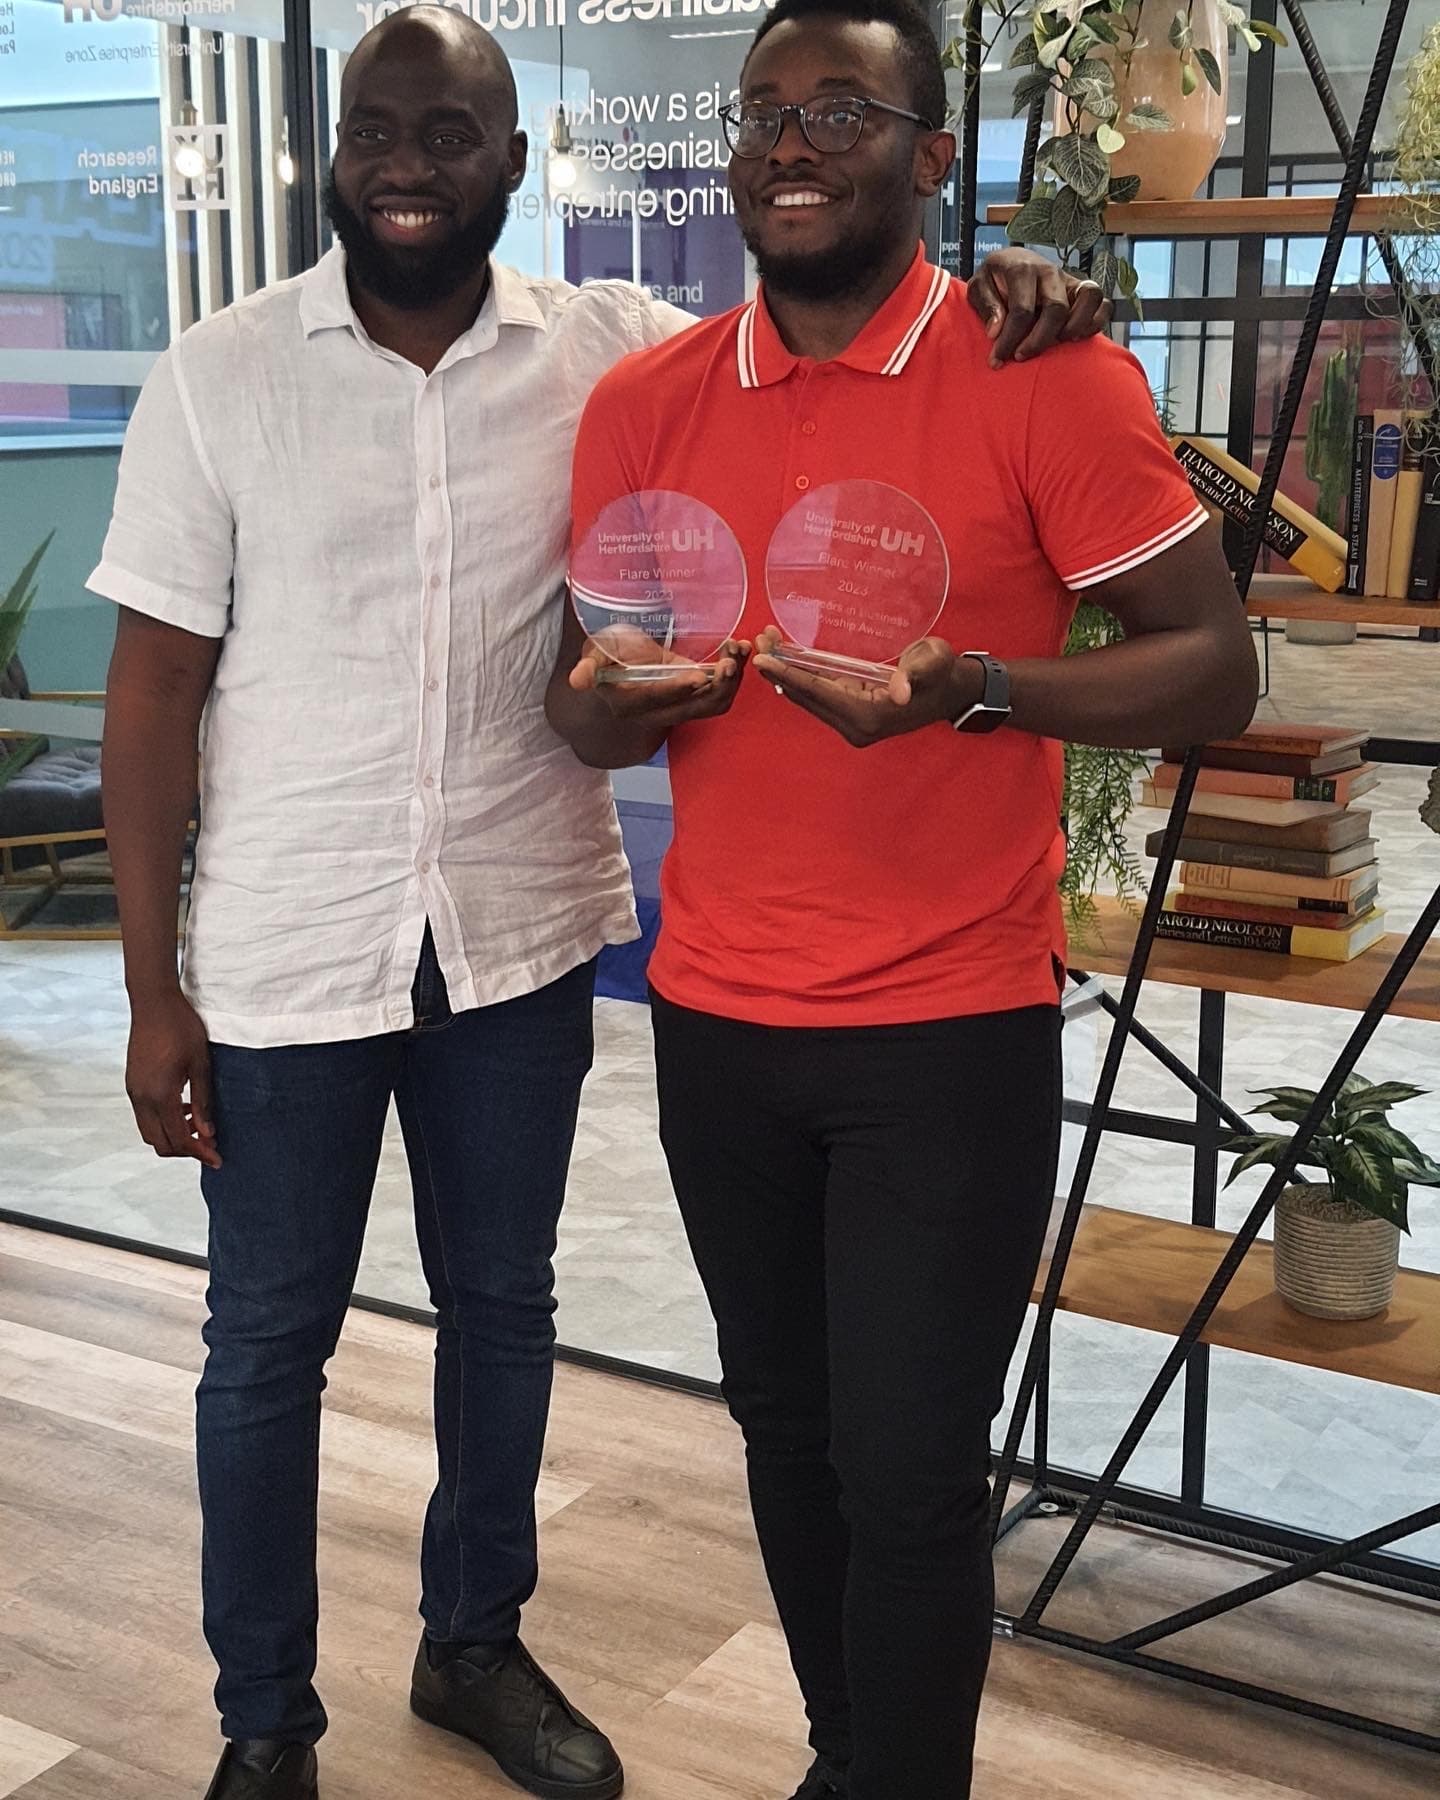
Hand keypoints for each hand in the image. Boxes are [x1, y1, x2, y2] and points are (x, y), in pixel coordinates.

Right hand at [126, 990, 220, 1168]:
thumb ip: (203, 1101)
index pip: (179, 1138)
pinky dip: (164, 1121)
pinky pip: (145, 1116)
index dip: (199, 1153)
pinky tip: (184, 1108)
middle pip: (160, 1142)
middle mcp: (141, 1098)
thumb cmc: (181, 1027)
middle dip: (186, 1149)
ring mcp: (133, 1091)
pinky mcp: (132, 1084)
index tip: (217, 1160)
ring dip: (173, 1135)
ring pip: (150, 1131)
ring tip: (200, 1126)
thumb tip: (208, 1133)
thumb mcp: (201, 1064)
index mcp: (160, 1095)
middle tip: (211, 1146)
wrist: (154, 1002)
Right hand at [569, 635, 750, 728]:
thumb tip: (579, 681)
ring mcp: (681, 706)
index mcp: (631, 703)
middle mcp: (660, 711)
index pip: (655, 700)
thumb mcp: (591, 661)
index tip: (697, 676)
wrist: (616, 686)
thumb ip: (588, 669)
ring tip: (740, 648)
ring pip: (715, 703)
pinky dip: (735, 673)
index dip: (676, 689)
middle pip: (696, 708)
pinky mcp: (695, 696)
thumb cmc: (603, 665)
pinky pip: (721, 692)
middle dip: (719, 686)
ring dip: (733, 680)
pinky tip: (740, 649)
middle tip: (731, 659)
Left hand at [753, 630, 981, 747]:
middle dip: (779, 670)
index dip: (789, 674)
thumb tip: (901, 690)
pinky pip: (818, 696)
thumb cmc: (942, 672)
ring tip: (766, 643)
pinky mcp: (849, 715)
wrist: (951, 691)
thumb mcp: (932, 663)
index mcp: (869, 717)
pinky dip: (800, 677)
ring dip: (786, 673)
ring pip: (808, 698)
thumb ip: (915, 672)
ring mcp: (851, 723)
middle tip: (757, 640)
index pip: (819, 693)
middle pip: (806, 697)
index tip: (762, 658)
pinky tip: (785, 656)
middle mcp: (854, 726)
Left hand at [968, 250, 1112, 368]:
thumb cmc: (993, 280)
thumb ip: (986, 306)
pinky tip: (1075, 337)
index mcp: (1021, 268)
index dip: (1010, 339)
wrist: (1009, 263)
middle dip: (1038, 341)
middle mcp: (1050, 271)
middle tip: (1021, 357)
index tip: (997, 359)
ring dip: (1075, 328)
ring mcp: (1069, 279)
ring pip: (1090, 298)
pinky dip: (1095, 322)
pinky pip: (1103, 302)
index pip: (1021, 310)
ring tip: (1056, 345)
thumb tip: (996, 331)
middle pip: (1056, 310)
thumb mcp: (978, 287)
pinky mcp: (1081, 289)